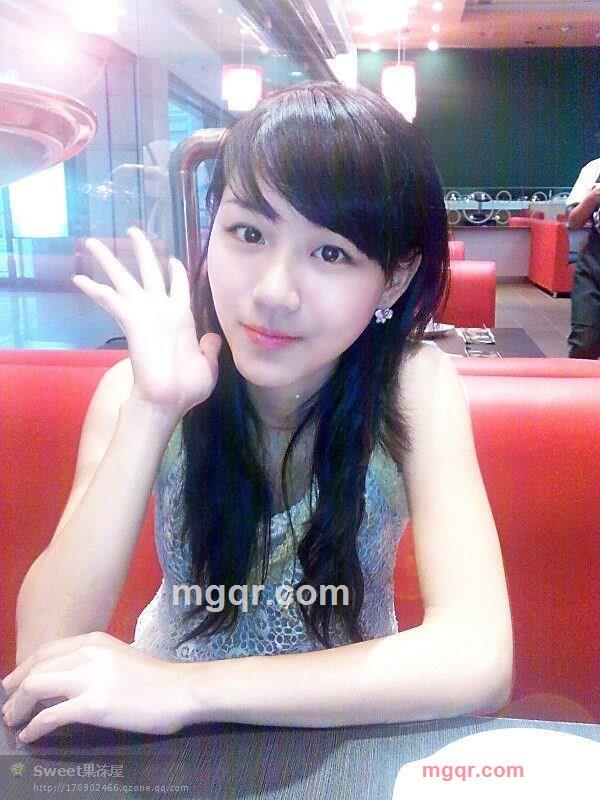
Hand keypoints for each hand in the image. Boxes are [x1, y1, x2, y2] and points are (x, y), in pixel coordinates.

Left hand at [1, 632, 194, 742]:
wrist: (179, 690)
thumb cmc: (154, 677)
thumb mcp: (118, 657)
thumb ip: (92, 661)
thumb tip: (64, 679)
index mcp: (94, 640)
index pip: (46, 651)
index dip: (24, 668)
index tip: (14, 683)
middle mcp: (88, 653)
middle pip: (36, 667)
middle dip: (15, 689)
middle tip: (8, 707)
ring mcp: (91, 678)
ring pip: (37, 686)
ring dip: (19, 706)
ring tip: (13, 721)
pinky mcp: (94, 705)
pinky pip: (51, 715)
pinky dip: (34, 727)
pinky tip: (30, 735)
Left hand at [76, 228, 221, 417]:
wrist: (167, 395)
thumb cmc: (188, 385)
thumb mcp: (208, 364)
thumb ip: (209, 348)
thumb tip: (212, 337)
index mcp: (184, 315)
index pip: (181, 285)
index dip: (176, 271)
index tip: (171, 260)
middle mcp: (164, 306)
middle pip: (151, 269)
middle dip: (142, 249)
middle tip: (134, 231)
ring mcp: (146, 309)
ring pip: (124, 276)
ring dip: (108, 258)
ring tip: (92, 243)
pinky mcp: (131, 317)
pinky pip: (108, 297)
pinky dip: (93, 288)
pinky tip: (77, 278)